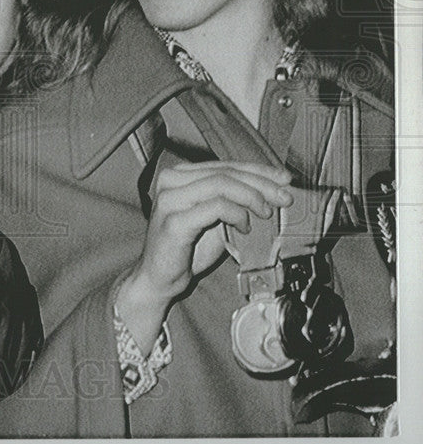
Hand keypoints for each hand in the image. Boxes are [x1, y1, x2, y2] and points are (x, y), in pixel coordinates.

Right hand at [117, 161, 291, 350]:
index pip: (225, 165)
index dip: (258, 171)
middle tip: (285, 197)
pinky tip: (245, 228)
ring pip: (221, 184)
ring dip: (251, 197)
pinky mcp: (174, 221)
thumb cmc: (187, 249)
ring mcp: (170, 200)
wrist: (159, 278)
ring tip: (266, 214)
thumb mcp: (216, 219)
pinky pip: (215, 207)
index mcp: (179, 176)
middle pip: (225, 172)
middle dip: (261, 184)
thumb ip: (234, 202)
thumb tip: (272, 193)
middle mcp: (170, 182)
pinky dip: (237, 214)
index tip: (283, 180)